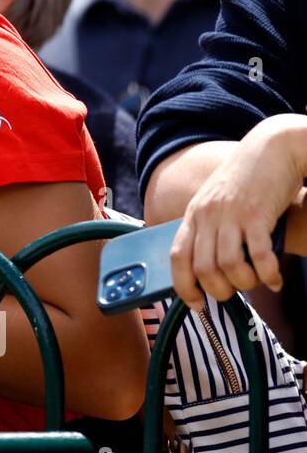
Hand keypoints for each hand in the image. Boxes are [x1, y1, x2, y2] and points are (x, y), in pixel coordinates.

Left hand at [170, 116, 305, 308]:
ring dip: (244, 284)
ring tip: (256, 282)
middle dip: (218, 290)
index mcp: (194, 214)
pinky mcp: (257, 214)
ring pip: (229, 267)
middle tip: (235, 292)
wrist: (274, 147)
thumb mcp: (218, 201)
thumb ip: (211, 227)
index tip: (196, 305)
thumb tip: (212, 267)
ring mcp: (231, 214)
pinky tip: (275, 280)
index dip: (183, 286)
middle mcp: (207, 215)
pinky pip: (259, 257)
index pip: (177, 257)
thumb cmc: (248, 180)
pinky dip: (268, 275)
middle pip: (203, 269)